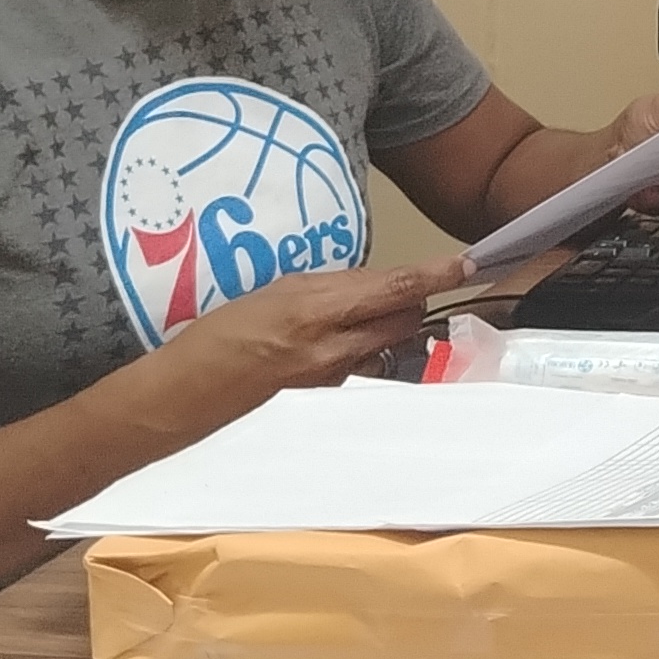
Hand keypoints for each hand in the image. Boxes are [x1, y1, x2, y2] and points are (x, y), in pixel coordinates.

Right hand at [160, 255, 466, 409]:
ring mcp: (335, 376)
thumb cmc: (222, 333)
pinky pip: (366, 364)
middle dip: (412, 300)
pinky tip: (334, 341)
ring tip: (358, 314)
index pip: (394, 290)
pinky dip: (364, 347)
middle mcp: (334, 349)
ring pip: (389, 344)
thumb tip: (372, 286)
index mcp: (316, 312)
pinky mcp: (331, 394)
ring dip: (389, 326)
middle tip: (404, 284)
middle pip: (404, 319)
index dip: (435, 275)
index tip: (466, 263)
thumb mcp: (276, 292)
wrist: (191, 392)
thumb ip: (330, 289)